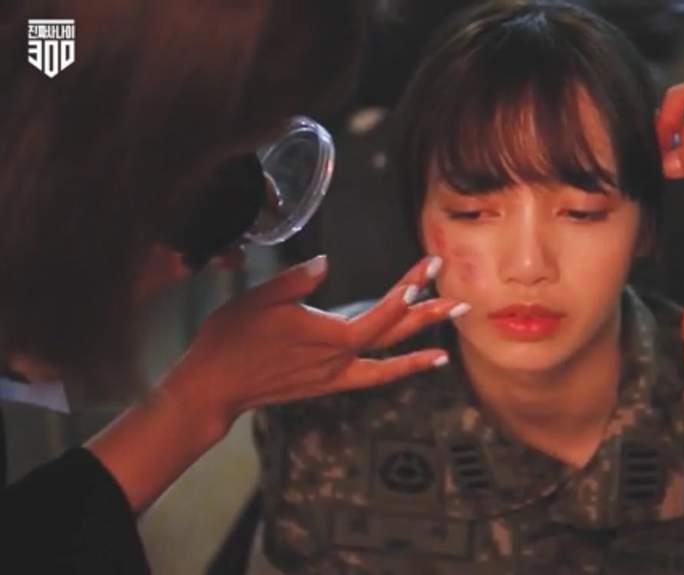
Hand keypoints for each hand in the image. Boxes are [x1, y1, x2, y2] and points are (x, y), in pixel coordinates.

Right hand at [163, 255, 461, 436]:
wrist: (215, 387)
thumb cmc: (232, 339)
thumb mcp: (260, 298)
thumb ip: (297, 280)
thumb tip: (325, 264)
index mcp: (331, 336)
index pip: (384, 311)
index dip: (409, 289)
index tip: (428, 268)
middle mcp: (341, 359)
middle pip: (396, 336)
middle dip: (429, 315)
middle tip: (460, 301)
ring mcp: (336, 376)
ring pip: (389, 363)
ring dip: (420, 352)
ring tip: (448, 346)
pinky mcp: (328, 384)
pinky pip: (371, 378)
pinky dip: (396, 371)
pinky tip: (411, 363)